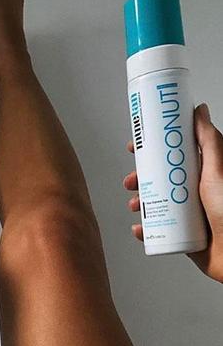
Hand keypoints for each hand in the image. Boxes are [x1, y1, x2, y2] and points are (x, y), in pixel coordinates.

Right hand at [124, 103, 222, 282]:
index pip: (171, 156)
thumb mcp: (218, 169)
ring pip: (154, 204)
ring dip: (139, 203)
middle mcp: (192, 191)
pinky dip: (145, 230)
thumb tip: (199, 111)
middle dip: (140, 179)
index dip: (151, 150)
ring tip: (136, 205)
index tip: (136, 147)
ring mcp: (186, 213)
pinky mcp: (181, 234)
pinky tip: (140, 228)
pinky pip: (157, 231)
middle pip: (158, 180)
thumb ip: (208, 140)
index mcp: (201, 173)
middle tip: (131, 180)